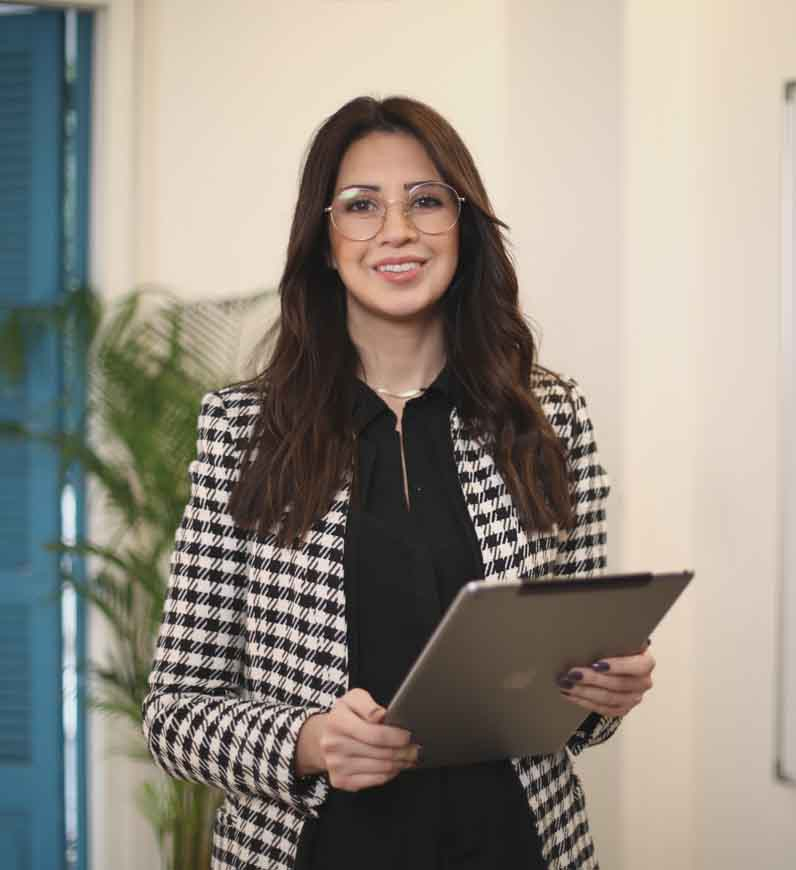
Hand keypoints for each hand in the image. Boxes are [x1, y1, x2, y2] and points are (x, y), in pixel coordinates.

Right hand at [296, 688, 419, 791]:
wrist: (324, 737)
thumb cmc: (346, 715)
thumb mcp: (354, 699)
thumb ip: (369, 705)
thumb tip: (381, 716)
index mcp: (337, 721)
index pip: (375, 734)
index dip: (396, 736)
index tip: (409, 734)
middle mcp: (334, 745)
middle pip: (381, 753)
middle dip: (404, 751)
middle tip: (416, 748)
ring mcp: (336, 765)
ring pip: (381, 768)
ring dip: (401, 763)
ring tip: (410, 757)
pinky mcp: (341, 781)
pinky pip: (375, 780)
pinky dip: (390, 774)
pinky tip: (396, 766)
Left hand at [557, 642, 655, 717]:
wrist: (616, 663)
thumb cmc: (615, 648)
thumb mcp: (617, 639)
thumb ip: (610, 638)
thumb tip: (590, 628)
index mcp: (645, 661)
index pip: (638, 666)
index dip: (618, 666)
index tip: (596, 664)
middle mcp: (642, 682)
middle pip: (619, 684)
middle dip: (592, 679)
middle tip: (572, 673)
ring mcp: (633, 697)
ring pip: (608, 698)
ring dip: (584, 691)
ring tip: (566, 684)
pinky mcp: (622, 708)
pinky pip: (603, 709)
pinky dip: (584, 702)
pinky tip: (569, 694)